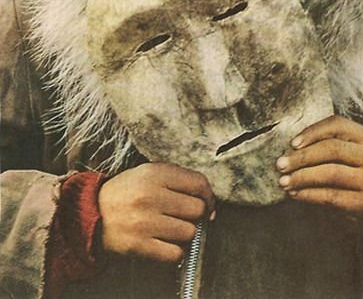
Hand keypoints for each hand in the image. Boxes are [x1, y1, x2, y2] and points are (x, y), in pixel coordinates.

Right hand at [98, 163, 214, 260]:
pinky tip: (164, 243)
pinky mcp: (138, 245)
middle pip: (197, 209)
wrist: (89, 213)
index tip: (207, 204)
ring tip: (170, 229)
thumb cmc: (126, 193)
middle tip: (183, 216)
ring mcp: (144, 222)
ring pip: (189, 232)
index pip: (198, 183)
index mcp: (154, 173)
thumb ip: (177, 180)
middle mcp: (150, 195)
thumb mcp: (147, 173)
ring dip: (184, 234)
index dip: (209, 196)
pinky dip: (174, 252)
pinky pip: (175, 253)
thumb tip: (208, 203)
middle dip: (195, 216)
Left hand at [276, 115, 362, 232]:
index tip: (292, 143)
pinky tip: (295, 194)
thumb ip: (326, 143)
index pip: (337, 124)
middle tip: (280, 164)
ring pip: (331, 173)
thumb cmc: (352, 175)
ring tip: (283, 181)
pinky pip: (331, 196)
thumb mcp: (347, 154)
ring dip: (301, 177)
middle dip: (302, 157)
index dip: (312, 132)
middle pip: (332, 149)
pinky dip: (308, 194)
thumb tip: (291, 147)